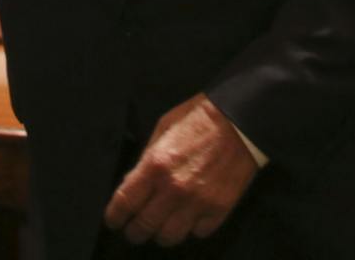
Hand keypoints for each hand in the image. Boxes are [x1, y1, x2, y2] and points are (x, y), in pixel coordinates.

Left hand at [103, 93, 258, 245]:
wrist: (240, 119)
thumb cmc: (200, 118)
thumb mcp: (164, 128)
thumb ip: (146, 158)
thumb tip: (132, 183)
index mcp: (155, 165)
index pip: (125, 202)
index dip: (115, 216)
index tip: (114, 221)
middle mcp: (174, 188)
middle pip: (144, 226)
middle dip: (134, 232)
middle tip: (133, 231)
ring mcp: (198, 201)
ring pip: (169, 237)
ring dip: (161, 235)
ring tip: (161, 228)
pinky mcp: (219, 208)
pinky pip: (198, 232)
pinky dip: (192, 228)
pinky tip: (190, 218)